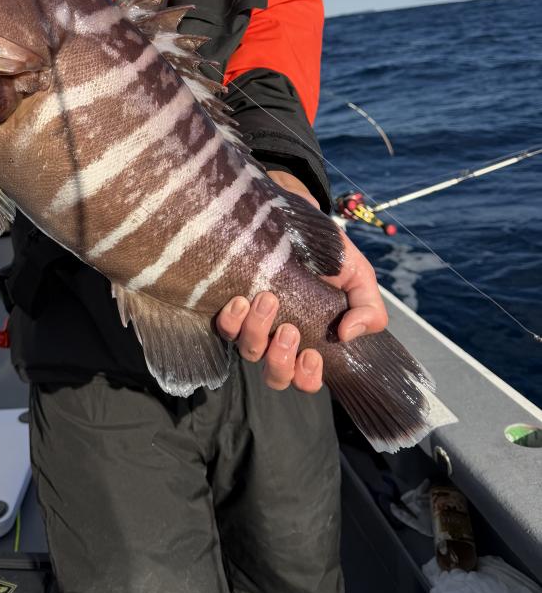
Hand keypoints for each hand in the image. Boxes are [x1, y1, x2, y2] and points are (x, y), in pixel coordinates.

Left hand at [215, 171, 387, 390]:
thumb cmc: (328, 250)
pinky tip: (241, 300)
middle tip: (290, 329)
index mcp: (311, 337)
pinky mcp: (232, 305)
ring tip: (267, 299)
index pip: (305, 378)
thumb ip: (369, 308)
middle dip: (281, 360)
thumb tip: (348, 336)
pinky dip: (231, 320)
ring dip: (257, 332)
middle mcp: (279, 337)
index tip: (312, 355)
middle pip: (275, 375)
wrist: (296, 213)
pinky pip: (224, 327)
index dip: (307, 378)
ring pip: (249, 351)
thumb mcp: (359, 275)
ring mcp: (254, 323)